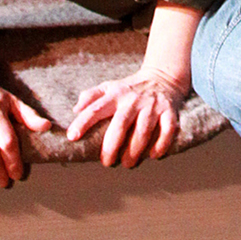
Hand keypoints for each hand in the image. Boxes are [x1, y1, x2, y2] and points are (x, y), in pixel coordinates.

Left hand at [67, 69, 185, 168]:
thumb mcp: (109, 86)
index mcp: (115, 95)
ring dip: (135, 149)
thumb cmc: (129, 87)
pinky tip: (154, 155)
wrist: (163, 76)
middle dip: (112, 145)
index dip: (83, 122)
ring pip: (143, 129)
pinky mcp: (168, 111)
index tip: (72, 137)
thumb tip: (75, 110)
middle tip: (106, 162)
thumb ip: (91, 96)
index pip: (96, 109)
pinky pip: (167, 129)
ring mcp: (152, 106)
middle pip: (120, 124)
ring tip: (127, 164)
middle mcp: (133, 100)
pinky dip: (161, 143)